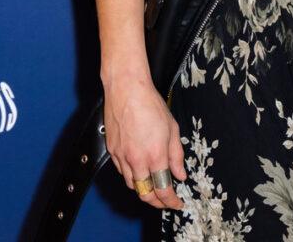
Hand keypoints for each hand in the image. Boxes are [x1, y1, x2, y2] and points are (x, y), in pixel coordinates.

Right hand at [103, 74, 186, 210]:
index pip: (163, 189)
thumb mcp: (172, 128)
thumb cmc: (150, 104)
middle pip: (145, 194)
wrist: (127, 90)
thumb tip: (180, 174)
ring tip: (153, 186)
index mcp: (155, 155)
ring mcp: (122, 157)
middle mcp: (137, 160)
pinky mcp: (112, 152)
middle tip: (165, 201)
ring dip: (144, 190)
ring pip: (132, 185)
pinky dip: (132, 176)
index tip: (177, 203)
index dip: (171, 201)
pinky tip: (139, 171)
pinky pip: (122, 172)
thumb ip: (177, 155)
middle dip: (156, 202)